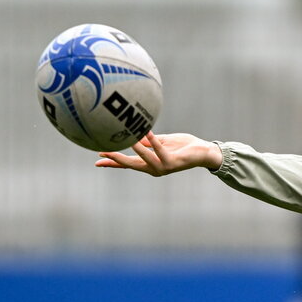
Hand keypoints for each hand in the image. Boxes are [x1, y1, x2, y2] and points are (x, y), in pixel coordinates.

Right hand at [95, 131, 222, 176]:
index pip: (128, 163)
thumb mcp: (162, 143)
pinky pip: (159, 150)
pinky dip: (152, 141)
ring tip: (121, 140)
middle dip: (115, 159)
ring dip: (131, 149)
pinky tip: (145, 133)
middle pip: (131, 165)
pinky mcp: (172, 162)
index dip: (113, 162)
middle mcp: (155, 169)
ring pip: (143, 159)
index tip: (97, 160)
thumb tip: (133, 135)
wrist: (204, 152)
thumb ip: (149, 142)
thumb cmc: (184, 146)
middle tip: (100, 153)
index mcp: (151, 164)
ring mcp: (163, 167)